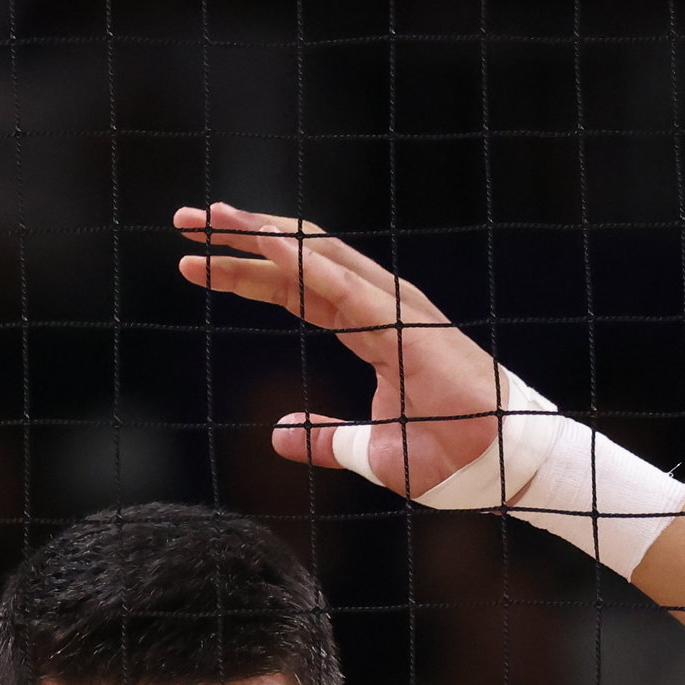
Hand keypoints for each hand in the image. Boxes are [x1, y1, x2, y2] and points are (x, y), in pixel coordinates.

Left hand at [174, 206, 517, 497]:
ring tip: (209, 216)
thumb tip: (275, 434)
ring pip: (316, 255)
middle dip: (238, 237)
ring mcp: (396, 309)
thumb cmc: (450, 459)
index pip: (294, 289)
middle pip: (297, 258)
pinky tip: (260, 242)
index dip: (243, 272)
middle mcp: (380, 307)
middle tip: (184, 220)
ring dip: (261, 233)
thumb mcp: (368, 456)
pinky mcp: (406, 324)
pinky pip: (343, 284)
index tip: (191, 262)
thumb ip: (323, 439)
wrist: (501, 468)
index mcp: (371, 329)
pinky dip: (299, 259)